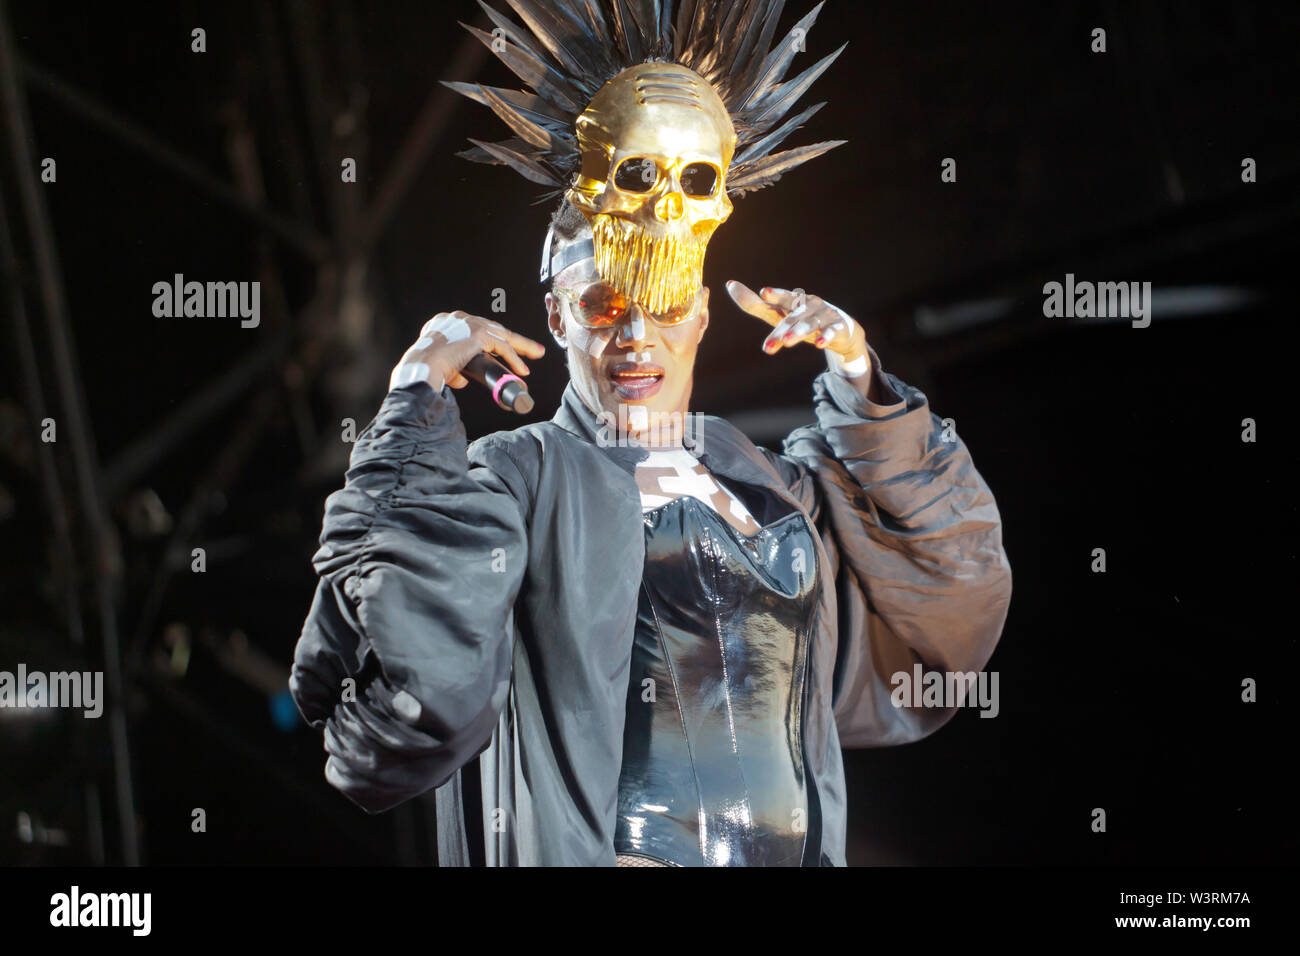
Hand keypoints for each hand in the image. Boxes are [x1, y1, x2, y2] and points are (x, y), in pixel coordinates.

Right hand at [390, 311, 546, 391]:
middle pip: (494, 328)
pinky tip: (521, 371)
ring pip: (502, 336)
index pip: (477, 328)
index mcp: (447, 322)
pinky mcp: (478, 334)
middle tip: (532, 349)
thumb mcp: (439, 365)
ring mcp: (470, 324)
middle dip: (514, 340)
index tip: (506, 348)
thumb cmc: (425, 370)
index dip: (494, 338)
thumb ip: (453, 369)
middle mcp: (459, 318)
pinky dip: (513, 359)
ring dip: (521, 348)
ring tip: (535, 356)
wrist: (421, 367)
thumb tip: (462, 379)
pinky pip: (502, 347)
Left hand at [725, 281, 868, 363]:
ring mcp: (823, 315)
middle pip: (792, 318)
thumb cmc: (801, 319)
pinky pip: (831, 332)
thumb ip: (754, 303)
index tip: (763, 292)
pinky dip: (826, 337)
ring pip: (809, 324)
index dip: (774, 295)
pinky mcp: (837, 327)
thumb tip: (729, 284)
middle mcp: (808, 305)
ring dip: (798, 332)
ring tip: (787, 342)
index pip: (781, 297)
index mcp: (793, 300)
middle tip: (767, 346)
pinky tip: (820, 344)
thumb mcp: (778, 313)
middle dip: (780, 330)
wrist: (841, 329)